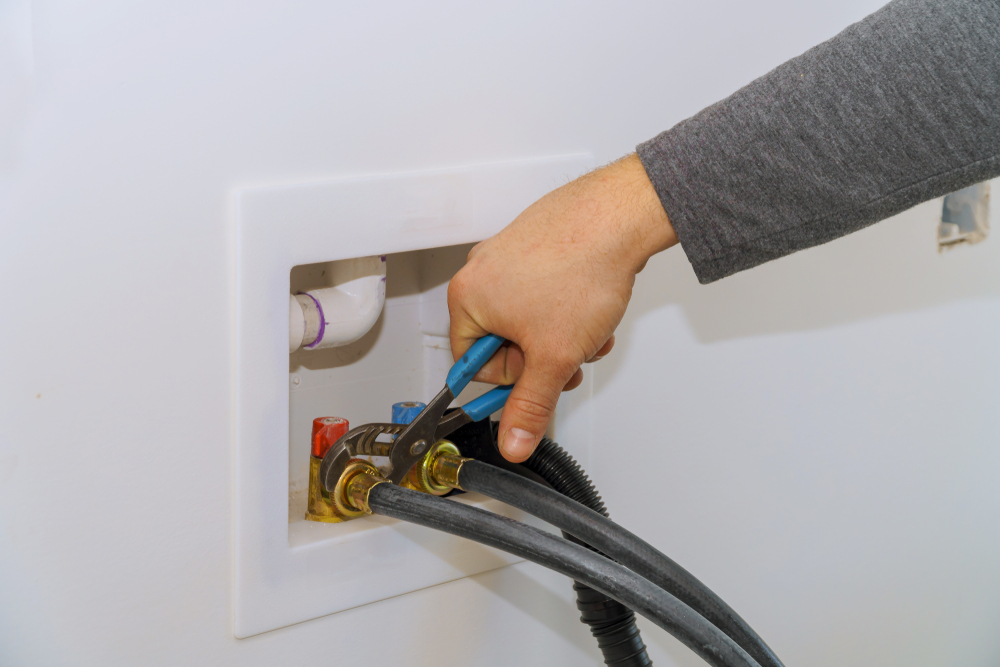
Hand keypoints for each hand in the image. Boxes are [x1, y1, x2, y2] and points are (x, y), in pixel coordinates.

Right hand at [447, 154, 676, 461]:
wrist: (620, 217)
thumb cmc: (581, 269)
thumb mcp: (552, 357)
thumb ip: (530, 406)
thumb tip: (512, 440)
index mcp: (467, 297)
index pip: (471, 363)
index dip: (510, 380)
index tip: (533, 385)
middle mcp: (482, 271)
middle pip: (503, 341)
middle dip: (543, 357)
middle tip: (567, 357)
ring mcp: (509, 254)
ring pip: (530, 319)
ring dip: (562, 337)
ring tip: (588, 330)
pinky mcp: (537, 244)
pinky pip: (545, 293)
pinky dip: (570, 309)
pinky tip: (594, 308)